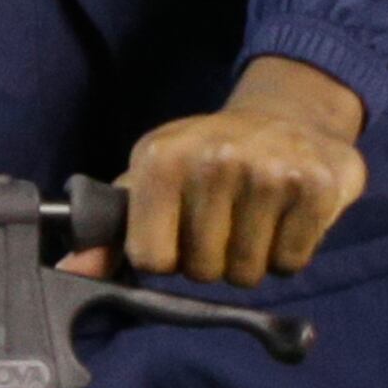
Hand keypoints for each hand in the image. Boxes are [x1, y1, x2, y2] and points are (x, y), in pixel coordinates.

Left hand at [114, 57, 366, 285]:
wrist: (290, 115)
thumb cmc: (210, 157)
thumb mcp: (153, 179)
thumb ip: (111, 231)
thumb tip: (71, 273)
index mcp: (162, 157)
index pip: (152, 258)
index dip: (168, 256)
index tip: (181, 231)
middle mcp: (214, 159)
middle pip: (202, 271)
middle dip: (214, 260)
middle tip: (227, 221)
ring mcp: (269, 171)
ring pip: (247, 273)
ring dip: (252, 259)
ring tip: (257, 217)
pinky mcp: (316, 187)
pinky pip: (290, 263)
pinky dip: (289, 254)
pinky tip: (286, 217)